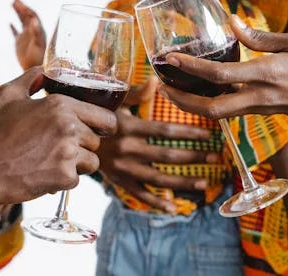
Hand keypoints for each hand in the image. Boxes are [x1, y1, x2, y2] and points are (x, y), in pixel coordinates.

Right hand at [0, 67, 117, 204]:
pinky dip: (63, 180)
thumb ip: (32, 77)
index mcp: (60, 105)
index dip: (103, 124)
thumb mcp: (6, 94)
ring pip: (92, 161)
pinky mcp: (63, 178)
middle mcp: (69, 127)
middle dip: (84, 144)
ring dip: (77, 163)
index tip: (97, 129)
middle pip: (97, 140)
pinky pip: (76, 179)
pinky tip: (43, 173)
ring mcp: (67, 154)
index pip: (105, 116)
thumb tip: (46, 70)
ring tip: (51, 160)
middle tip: (63, 147)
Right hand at [10, 0, 45, 70]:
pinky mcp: (20, 43)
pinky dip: (13, 27)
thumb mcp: (38, 44)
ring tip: (12, 3)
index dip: (27, 9)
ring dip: (18, 13)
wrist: (34, 69)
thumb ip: (36, 33)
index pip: (33, 16)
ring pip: (21, 21)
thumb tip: (34, 20)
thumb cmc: (38, 58)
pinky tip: (9, 23)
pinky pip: (16, 32)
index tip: (20, 4)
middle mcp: (32, 31)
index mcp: (38, 30)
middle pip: (27, 16)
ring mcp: (26, 36)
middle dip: (22, 7)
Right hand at [97, 78, 218, 212]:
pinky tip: (174, 207)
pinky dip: (156, 203)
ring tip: (205, 183)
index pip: (164, 131)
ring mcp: (123, 169)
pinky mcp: (118, 182)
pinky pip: (139, 195)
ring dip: (183, 182)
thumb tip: (156, 80)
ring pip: (158, 178)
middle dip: (194, 157)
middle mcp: (127, 149)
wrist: (71, 140)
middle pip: (167, 155)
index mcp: (129, 128)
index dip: (188, 133)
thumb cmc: (96, 117)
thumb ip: (136, 93)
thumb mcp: (113, 102)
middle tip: (216, 158)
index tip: (209, 134)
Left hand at [160, 16, 287, 125]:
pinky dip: (209, 103)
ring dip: (192, 104)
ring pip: (217, 114)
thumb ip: (261, 37)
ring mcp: (260, 108)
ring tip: (173, 88)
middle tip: (162, 86)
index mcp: (266, 75)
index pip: (219, 75)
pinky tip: (199, 90)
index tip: (170, 58)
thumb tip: (233, 22)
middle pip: (210, 108)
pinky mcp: (262, 112)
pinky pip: (229, 111)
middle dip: (182, 99)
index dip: (190, 67)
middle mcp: (259, 96)